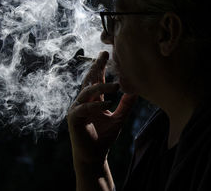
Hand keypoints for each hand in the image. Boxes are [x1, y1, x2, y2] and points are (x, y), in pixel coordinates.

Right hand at [68, 51, 136, 165]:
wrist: (94, 156)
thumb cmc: (105, 137)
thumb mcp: (119, 117)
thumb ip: (126, 104)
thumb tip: (136, 90)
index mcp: (93, 100)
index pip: (96, 79)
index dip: (100, 66)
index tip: (107, 53)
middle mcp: (83, 101)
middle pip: (89, 80)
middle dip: (96, 66)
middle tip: (104, 55)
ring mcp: (77, 108)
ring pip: (87, 92)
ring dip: (101, 87)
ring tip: (116, 86)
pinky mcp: (74, 118)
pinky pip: (84, 108)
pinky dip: (96, 105)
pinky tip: (108, 103)